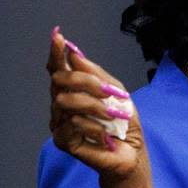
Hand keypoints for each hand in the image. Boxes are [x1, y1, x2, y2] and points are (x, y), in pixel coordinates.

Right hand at [47, 27, 147, 184]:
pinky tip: (104, 135)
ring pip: (64, 101)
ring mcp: (59, 122)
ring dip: (93, 106)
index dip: (56, 52)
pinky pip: (71, 123)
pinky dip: (93, 126)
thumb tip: (73, 53)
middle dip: (85, 82)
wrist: (131, 151)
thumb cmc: (123, 123)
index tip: (58, 36)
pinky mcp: (62, 140)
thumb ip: (95, 73)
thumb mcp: (115, 91)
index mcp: (73, 90)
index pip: (58, 68)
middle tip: (108, 92)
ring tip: (112, 117)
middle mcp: (61, 104)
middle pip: (59, 79)